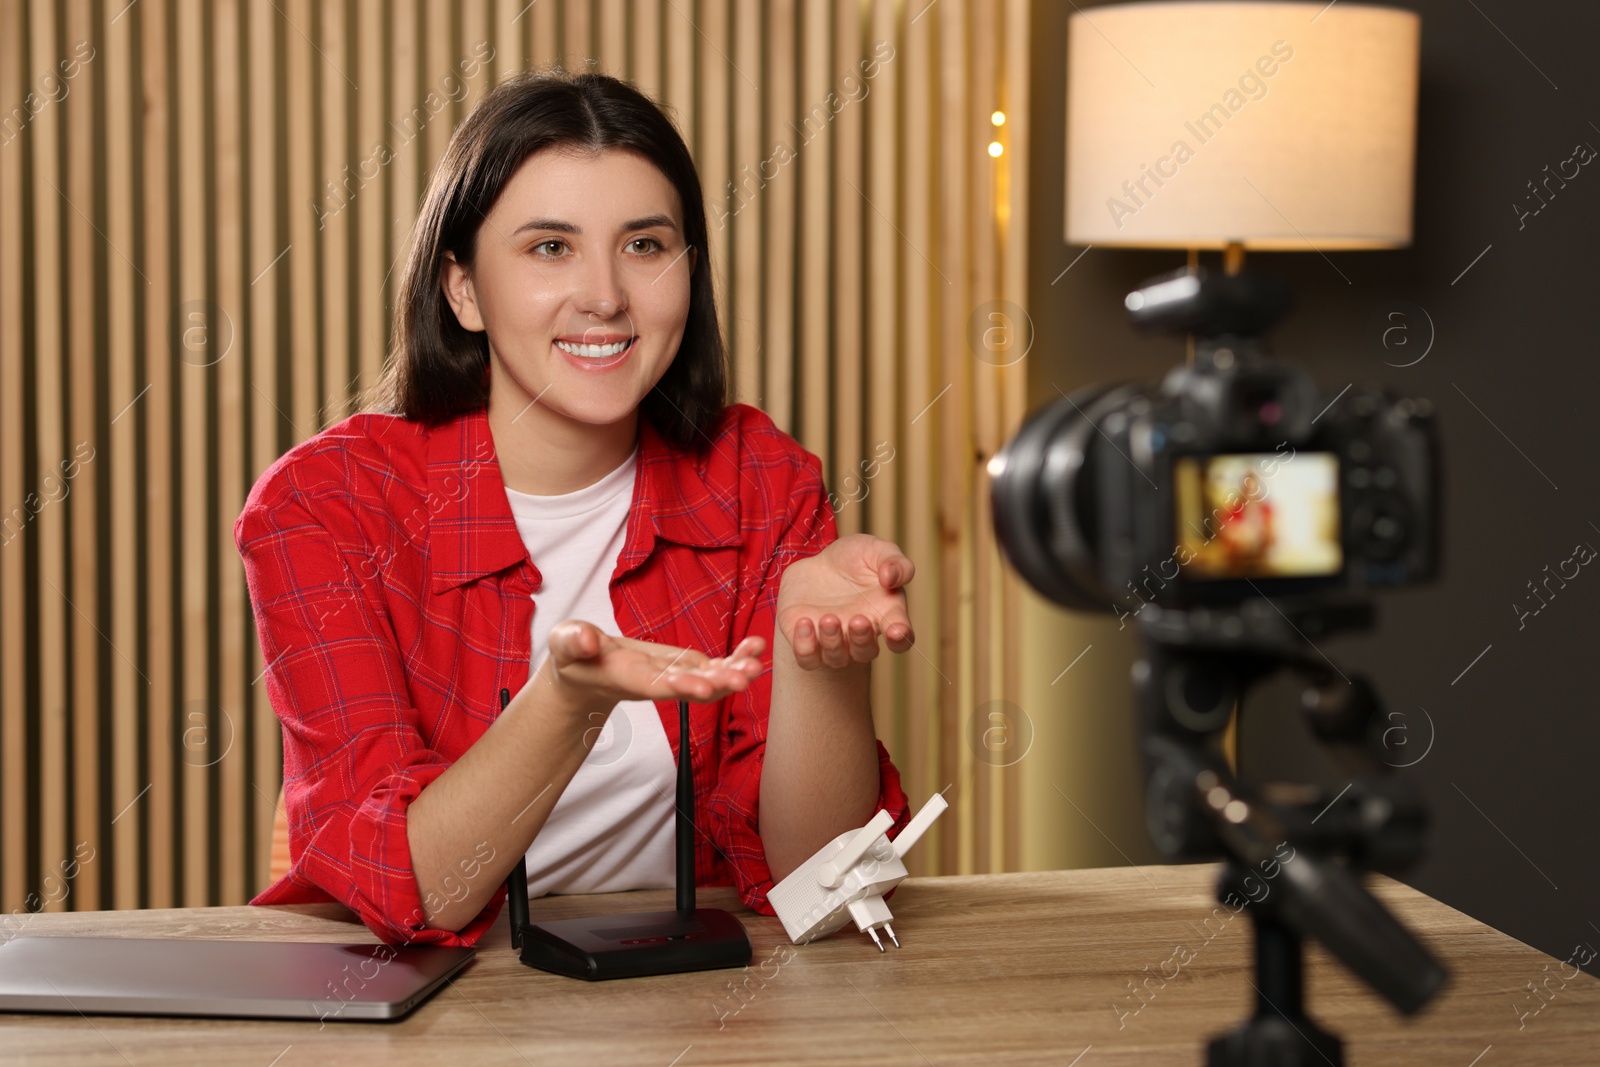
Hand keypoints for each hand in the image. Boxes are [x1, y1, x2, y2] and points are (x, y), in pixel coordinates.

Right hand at [536, 620, 765, 707]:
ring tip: (757, 662)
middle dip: (718, 683)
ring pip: (707, 679)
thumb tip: (587, 641)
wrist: (585, 672)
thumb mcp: (565, 644)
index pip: (656, 687)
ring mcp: (672, 676)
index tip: (704, 690)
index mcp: (627, 679)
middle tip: (745, 678)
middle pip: (690, 687)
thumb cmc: (573, 657)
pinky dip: (735, 658)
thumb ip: (574, 641)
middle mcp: (656, 682)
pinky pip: (713, 666)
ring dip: (734, 672)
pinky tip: (756, 648)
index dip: (680, 688)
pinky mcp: (683, 667)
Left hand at [775, 533, 914, 669]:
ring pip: (836, 658)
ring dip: (833, 642)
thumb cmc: (854, 559)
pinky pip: (806, 659)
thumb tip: (890, 578)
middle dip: (863, 640)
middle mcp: (861, 635)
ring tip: (829, 619)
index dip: (900, 639)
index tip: (897, 631)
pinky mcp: (806, 641)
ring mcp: (833, 641)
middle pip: (866, 652)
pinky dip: (805, 648)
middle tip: (858, 619)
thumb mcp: (875, 550)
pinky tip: (804, 622)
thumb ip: (893, 561)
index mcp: (885, 615)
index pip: (899, 638)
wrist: (816, 563)